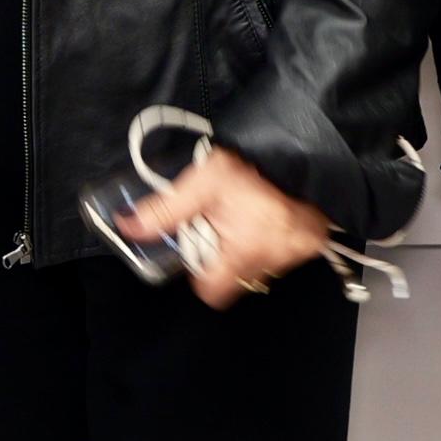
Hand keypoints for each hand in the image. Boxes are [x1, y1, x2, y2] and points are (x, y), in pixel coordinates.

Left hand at [119, 144, 331, 309]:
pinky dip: (271, 241)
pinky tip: (267, 215)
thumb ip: (165, 210)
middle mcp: (272, 260)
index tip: (198, 251)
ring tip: (245, 217)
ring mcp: (294, 255)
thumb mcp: (203, 182)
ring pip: (258, 267)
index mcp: (243, 250)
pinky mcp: (312, 244)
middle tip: (221, 226)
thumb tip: (128, 226)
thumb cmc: (255, 165)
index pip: (212, 292)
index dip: (200, 276)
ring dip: (246, 250)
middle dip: (223, 259)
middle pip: (234, 280)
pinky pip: (282, 255)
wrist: (307, 147)